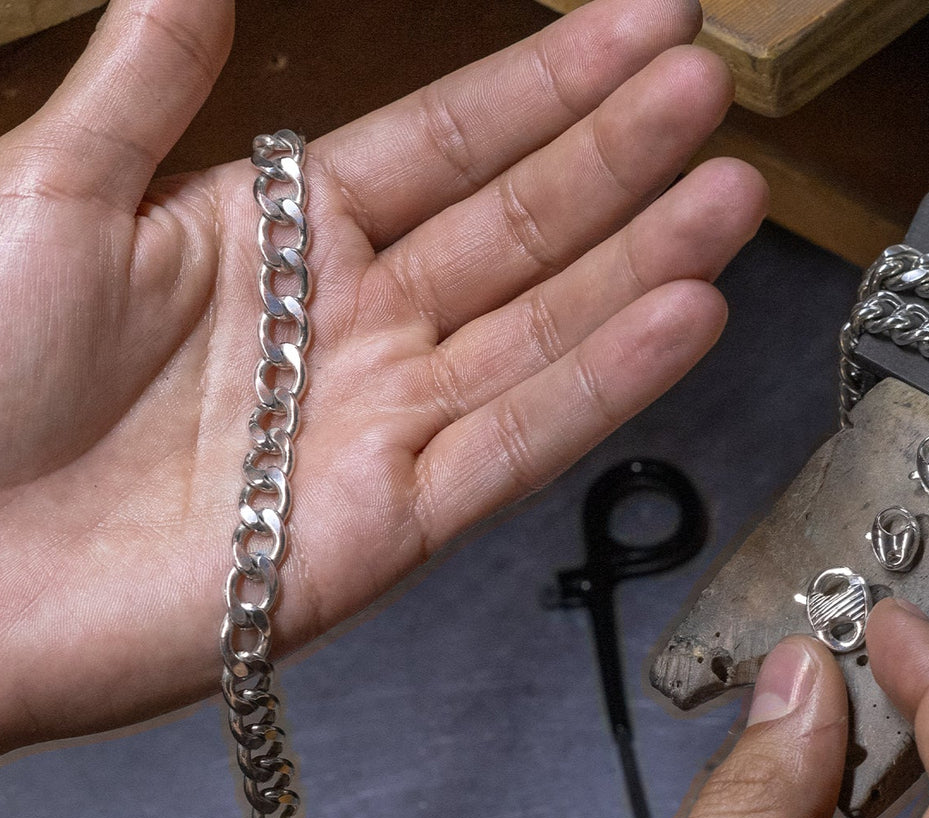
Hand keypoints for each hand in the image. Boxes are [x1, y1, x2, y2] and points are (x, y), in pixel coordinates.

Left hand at [0, 0, 765, 753]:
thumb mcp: (46, 199)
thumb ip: (144, 86)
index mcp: (283, 237)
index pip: (450, 142)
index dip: (548, 83)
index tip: (637, 24)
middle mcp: (356, 325)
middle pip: (520, 226)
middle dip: (621, 155)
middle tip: (706, 87)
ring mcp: (383, 423)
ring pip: (545, 327)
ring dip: (643, 259)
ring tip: (729, 193)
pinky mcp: (390, 524)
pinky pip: (518, 441)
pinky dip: (606, 381)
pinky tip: (684, 315)